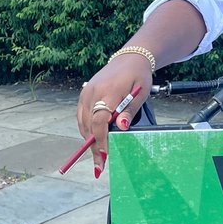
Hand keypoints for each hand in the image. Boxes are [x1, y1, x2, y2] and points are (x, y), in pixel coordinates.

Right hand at [76, 54, 151, 176]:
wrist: (129, 59)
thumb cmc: (138, 76)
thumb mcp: (141, 93)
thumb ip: (129, 111)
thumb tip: (120, 128)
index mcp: (109, 92)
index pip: (100, 120)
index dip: (101, 140)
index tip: (105, 156)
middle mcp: (93, 92)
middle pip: (89, 125)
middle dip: (94, 146)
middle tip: (101, 164)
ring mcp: (86, 93)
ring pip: (83, 123)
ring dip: (89, 140)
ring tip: (98, 156)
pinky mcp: (83, 94)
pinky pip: (81, 117)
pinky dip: (87, 130)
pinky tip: (94, 140)